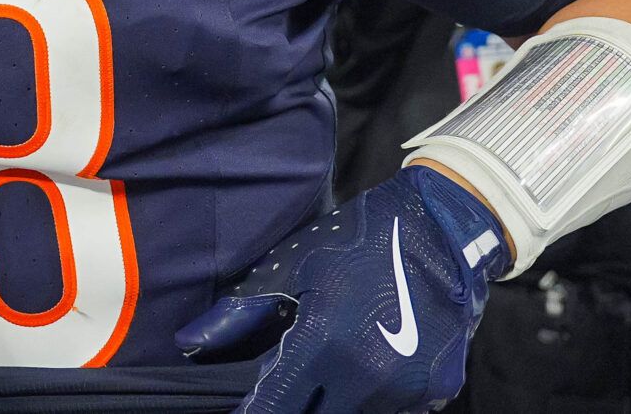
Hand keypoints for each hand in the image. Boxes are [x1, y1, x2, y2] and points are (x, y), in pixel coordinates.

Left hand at [178, 167, 509, 413]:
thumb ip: (239, 315)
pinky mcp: (436, 394)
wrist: (442, 234)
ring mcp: (407, 392)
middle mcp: (367, 379)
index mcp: (324, 346)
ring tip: (318, 379)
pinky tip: (357, 378)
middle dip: (292, 406)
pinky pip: (391, 411)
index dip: (254, 410)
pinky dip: (368, 401)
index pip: (275, 405)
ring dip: (331, 404)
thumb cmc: (355, 244)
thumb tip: (189, 345)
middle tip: (279, 391)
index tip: (240, 408)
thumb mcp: (290, 268)